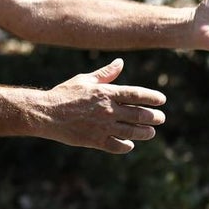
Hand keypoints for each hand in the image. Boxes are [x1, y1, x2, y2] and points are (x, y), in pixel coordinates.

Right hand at [41, 59, 166, 153]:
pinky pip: (117, 145)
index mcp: (106, 93)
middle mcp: (107, 110)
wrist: (46, 113)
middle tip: (160, 118)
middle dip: (153, 117)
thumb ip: (105, 73)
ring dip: (144, 132)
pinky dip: (126, 145)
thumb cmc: (64, 93)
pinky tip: (129, 144)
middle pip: (138, 114)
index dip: (151, 97)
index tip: (162, 100)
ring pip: (132, 131)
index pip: (136, 94)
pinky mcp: (96, 141)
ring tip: (150, 132)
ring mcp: (103, 126)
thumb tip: (121, 63)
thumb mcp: (85, 80)